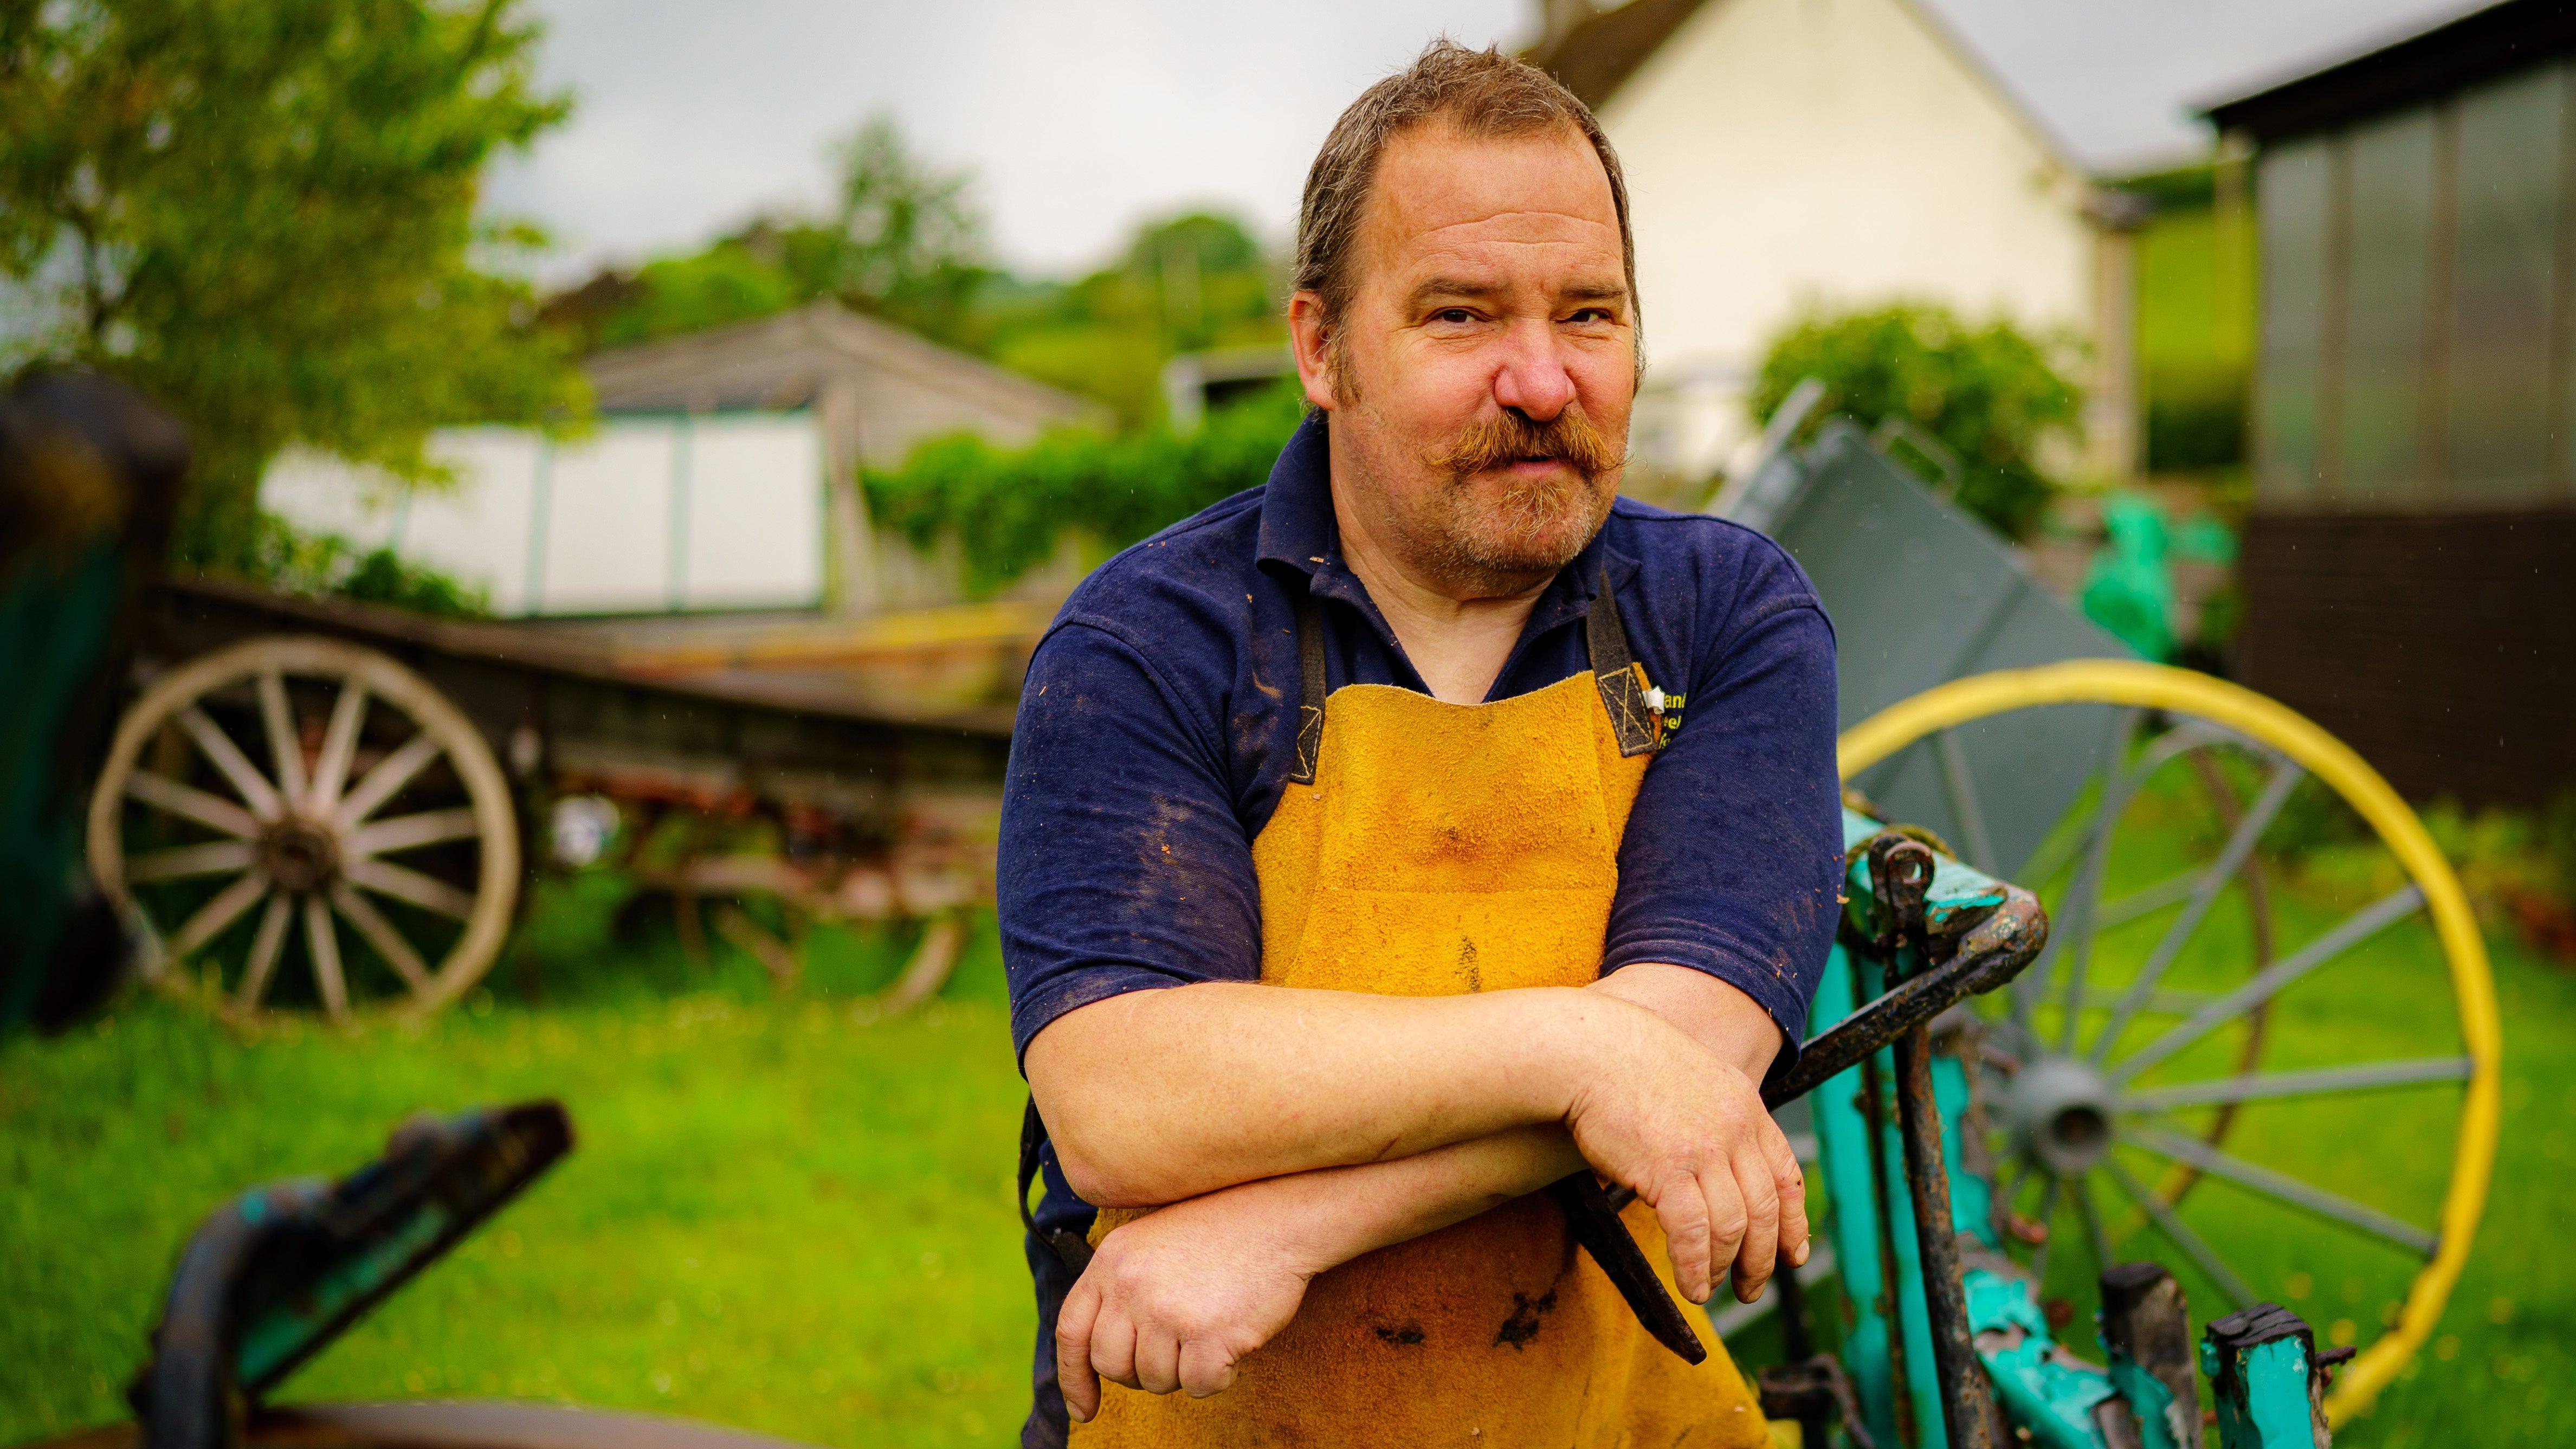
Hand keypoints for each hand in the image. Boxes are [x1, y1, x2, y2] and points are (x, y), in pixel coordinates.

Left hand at [1055, 1186, 1319, 1422]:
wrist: (1278, 1215)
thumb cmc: (1220, 1231)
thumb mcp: (1150, 1243)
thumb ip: (1120, 1288)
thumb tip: (1103, 1356)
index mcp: (1111, 1260)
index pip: (1072, 1331)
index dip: (1073, 1377)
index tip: (1083, 1410)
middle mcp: (1131, 1285)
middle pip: (1112, 1365)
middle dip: (1141, 1372)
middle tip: (1176, 1351)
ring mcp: (1167, 1310)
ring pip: (1156, 1381)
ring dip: (1184, 1370)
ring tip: (1209, 1329)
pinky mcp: (1207, 1334)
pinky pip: (1199, 1386)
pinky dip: (1218, 1374)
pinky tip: (1232, 1339)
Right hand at [1561, 999, 1809, 1306]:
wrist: (1588, 1048)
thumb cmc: (1624, 1060)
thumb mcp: (1691, 1077)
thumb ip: (1713, 1115)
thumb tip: (1714, 1160)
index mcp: (1746, 1106)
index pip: (1786, 1175)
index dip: (1793, 1222)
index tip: (1793, 1253)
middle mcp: (1734, 1129)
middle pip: (1764, 1209)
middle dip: (1762, 1259)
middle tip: (1749, 1288)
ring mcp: (1704, 1149)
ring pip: (1732, 1227)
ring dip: (1723, 1267)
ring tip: (1709, 1288)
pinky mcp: (1667, 1169)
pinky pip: (1692, 1234)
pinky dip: (1694, 1267)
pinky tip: (1689, 1285)